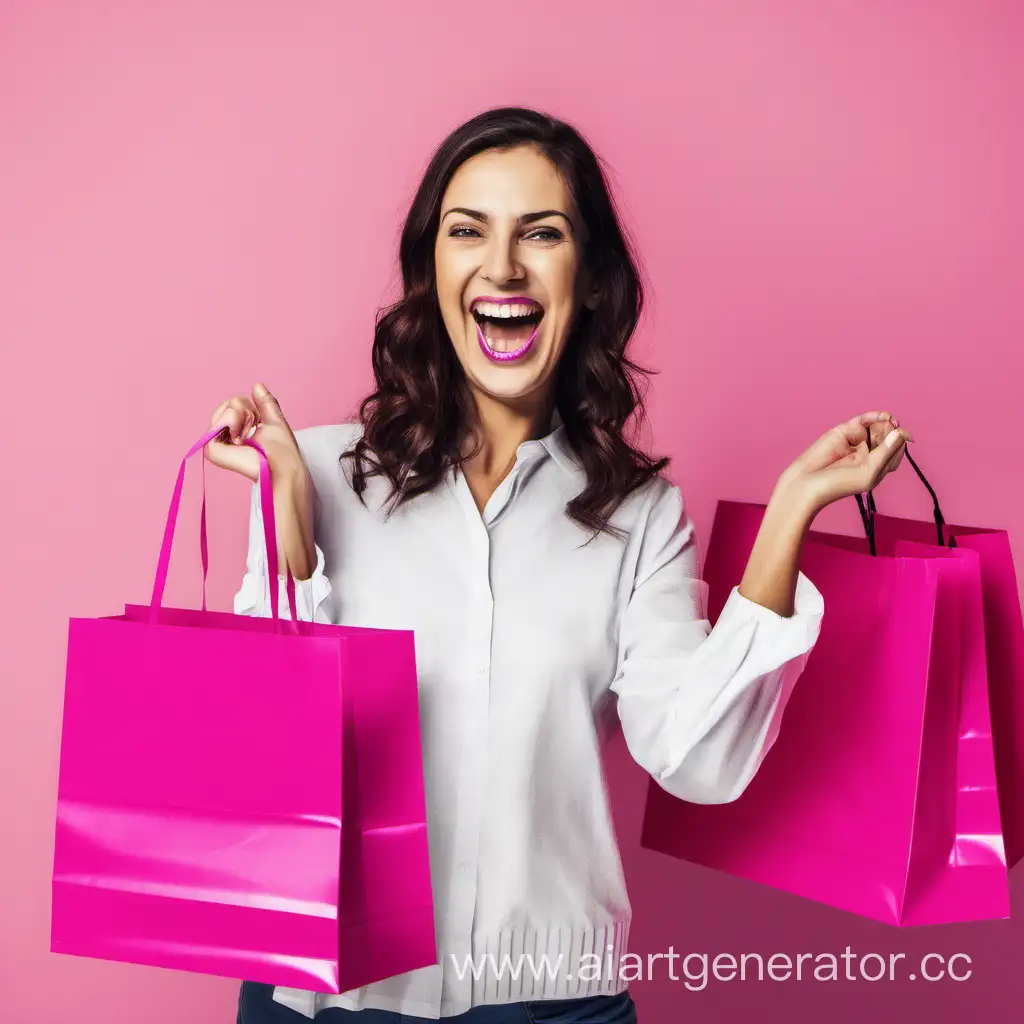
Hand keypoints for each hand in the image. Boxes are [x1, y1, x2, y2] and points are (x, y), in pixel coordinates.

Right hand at [204, 382, 308, 485]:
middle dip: (246, 411)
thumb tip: (256, 384)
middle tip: (254, 430)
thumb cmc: (282, 450)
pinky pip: (222, 419)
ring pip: (227, 409)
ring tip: (248, 436)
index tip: (259, 423)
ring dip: (243, 417)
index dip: (250, 408)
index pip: (234, 404)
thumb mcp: (273, 420)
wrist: (282, 466)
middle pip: (229, 403)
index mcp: (236, 432)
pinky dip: (235, 422)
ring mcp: (216, 443)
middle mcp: (223, 437)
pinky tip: (240, 440)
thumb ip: (265, 402)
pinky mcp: (212, 449)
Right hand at [775, 410, 912, 516]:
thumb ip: (885, 452)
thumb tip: (901, 432)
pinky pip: (863, 421)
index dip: (901, 440)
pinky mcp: (844, 432)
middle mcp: (870, 453)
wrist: (806, 483)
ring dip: (885, 423)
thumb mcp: (869, 472)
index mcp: (879, 467)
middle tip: (892, 427)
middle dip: (892, 430)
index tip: (903, 435)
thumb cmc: (838, 484)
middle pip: (889, 435)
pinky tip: (883, 415)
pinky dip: (874, 416)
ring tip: (887, 422)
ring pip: (877, 427)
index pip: (897, 449)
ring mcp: (857, 441)